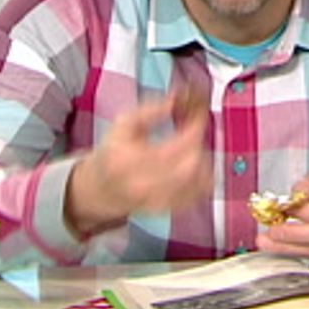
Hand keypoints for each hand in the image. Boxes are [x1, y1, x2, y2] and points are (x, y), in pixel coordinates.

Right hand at [64, 90, 211, 235]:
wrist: (103, 187)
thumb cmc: (113, 152)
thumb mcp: (124, 123)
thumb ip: (150, 109)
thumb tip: (177, 100)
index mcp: (130, 161)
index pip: (175, 145)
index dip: (195, 126)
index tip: (199, 113)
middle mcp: (145, 186)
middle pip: (191, 165)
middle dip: (199, 143)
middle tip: (195, 129)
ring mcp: (159, 201)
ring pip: (201, 180)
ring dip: (204, 157)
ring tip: (192, 145)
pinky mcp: (171, 209)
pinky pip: (201, 193)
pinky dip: (205, 175)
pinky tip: (195, 163)